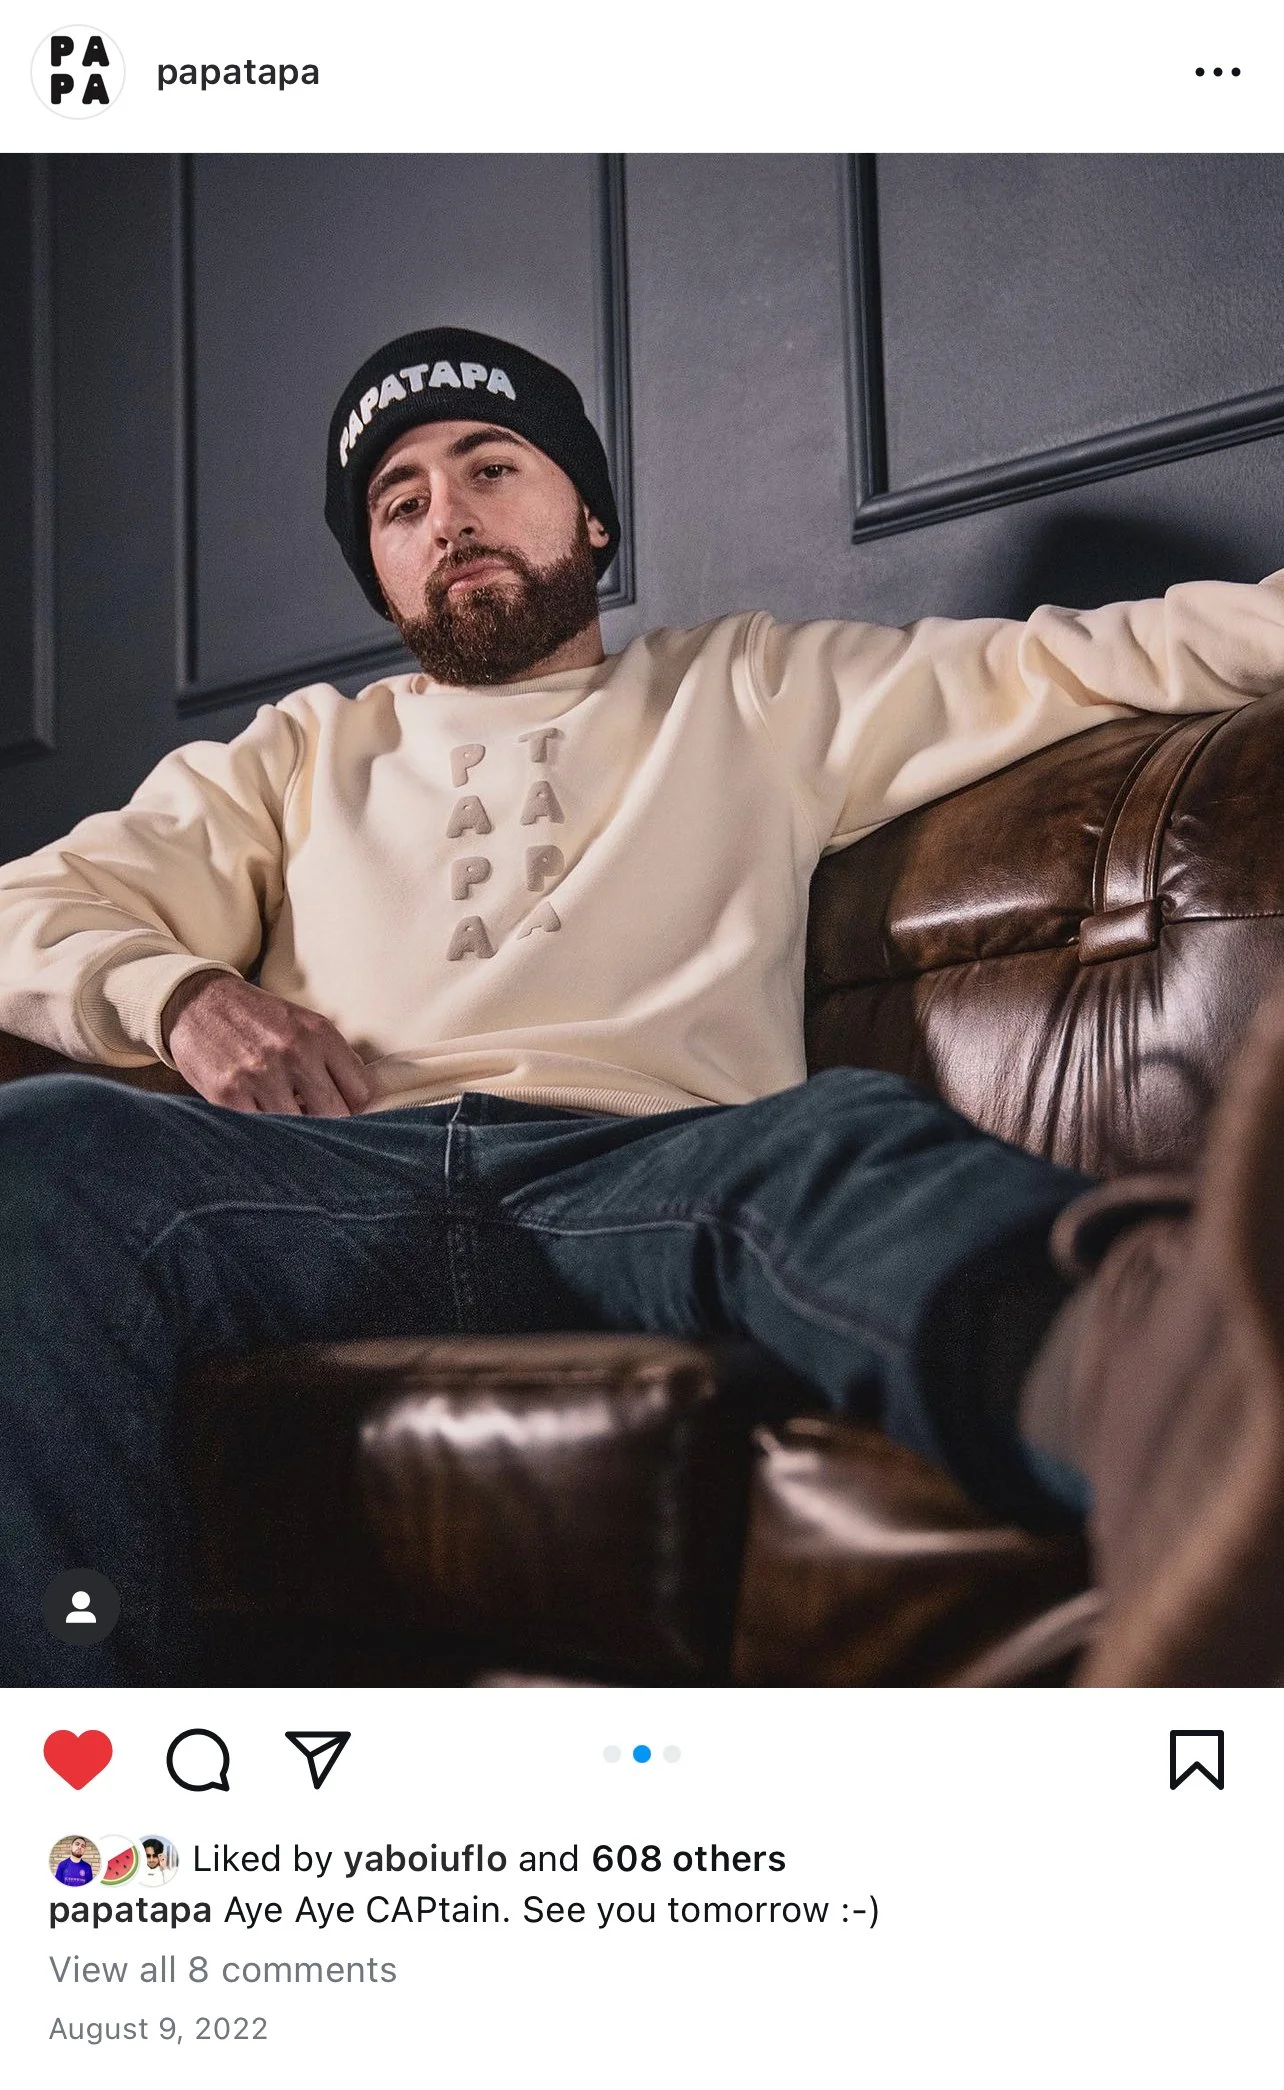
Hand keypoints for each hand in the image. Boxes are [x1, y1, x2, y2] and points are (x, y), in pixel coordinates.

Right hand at [161, 969, 371, 1116]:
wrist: (196, 1002)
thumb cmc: (257, 1017)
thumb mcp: (303, 1022)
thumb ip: (334, 1056)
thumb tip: (362, 1098)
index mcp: (318, 1033)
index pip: (360, 1091)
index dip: (354, 1107)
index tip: (342, 1109)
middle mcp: (293, 1052)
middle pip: (335, 1114)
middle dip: (329, 1124)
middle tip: (315, 1121)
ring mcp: (260, 1074)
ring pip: (299, 1128)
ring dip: (295, 1130)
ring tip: (286, 1118)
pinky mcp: (228, 1094)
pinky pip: (261, 1130)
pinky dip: (264, 1131)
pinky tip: (261, 1116)